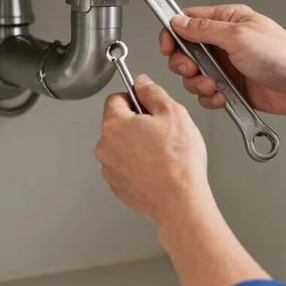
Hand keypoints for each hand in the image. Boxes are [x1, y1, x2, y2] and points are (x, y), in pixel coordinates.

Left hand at [95, 74, 211, 224]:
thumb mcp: (173, 113)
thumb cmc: (178, 161)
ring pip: (121, 147)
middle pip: (117, 123)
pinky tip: (157, 168)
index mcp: (115, 124)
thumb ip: (153, 92)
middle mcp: (106, 146)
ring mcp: (110, 169)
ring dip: (136, 145)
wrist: (180, 201)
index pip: (115, 98)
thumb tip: (142, 83)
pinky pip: (125, 167)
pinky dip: (138, 165)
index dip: (135, 98)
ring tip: (161, 153)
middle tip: (161, 131)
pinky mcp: (118, 187)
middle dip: (137, 123)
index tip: (147, 104)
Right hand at [160, 4, 285, 115]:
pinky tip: (223, 96)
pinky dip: (210, 97)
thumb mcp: (238, 36)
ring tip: (214, 85)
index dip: (173, 33)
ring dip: (198, 83)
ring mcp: (226, 66)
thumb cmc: (282, 55)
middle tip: (193, 68)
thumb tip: (179, 22)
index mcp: (227, 21)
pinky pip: (206, 94)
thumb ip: (204, 29)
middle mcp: (224, 42)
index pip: (188, 20)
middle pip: (185, 51)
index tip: (167, 46)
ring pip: (193, 75)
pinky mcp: (230, 87)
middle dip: (184, 63)